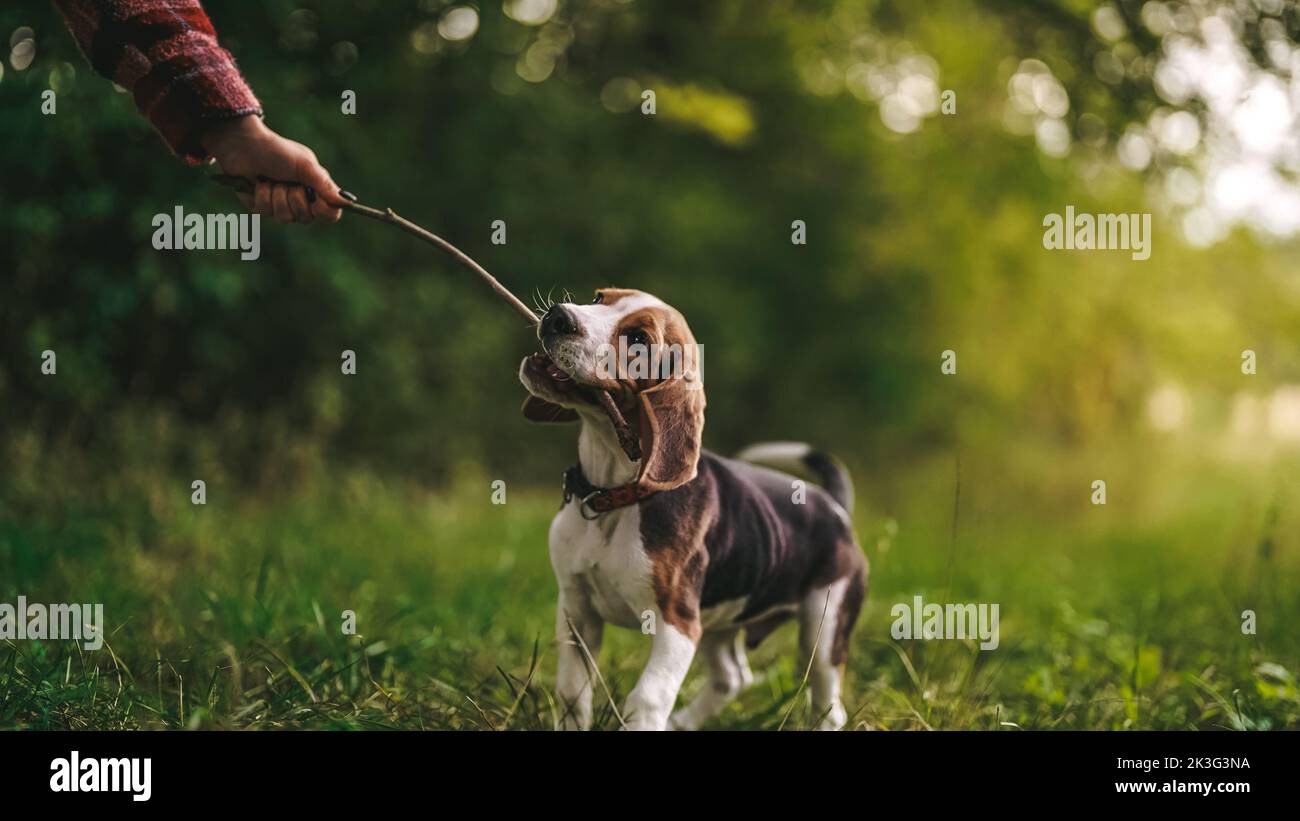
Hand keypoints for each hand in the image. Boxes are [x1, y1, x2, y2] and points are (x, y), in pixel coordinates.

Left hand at [201, 116, 344, 223]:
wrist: (245, 145)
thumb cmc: (278, 151)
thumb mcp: (306, 165)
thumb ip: (325, 185)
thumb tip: (347, 202)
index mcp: (315, 190)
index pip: (330, 213)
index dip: (325, 212)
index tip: (317, 202)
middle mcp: (299, 201)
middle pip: (306, 218)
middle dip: (296, 199)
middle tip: (289, 182)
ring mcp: (279, 206)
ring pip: (285, 218)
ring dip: (278, 196)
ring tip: (272, 180)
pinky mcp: (260, 207)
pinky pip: (265, 213)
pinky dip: (262, 195)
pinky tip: (259, 182)